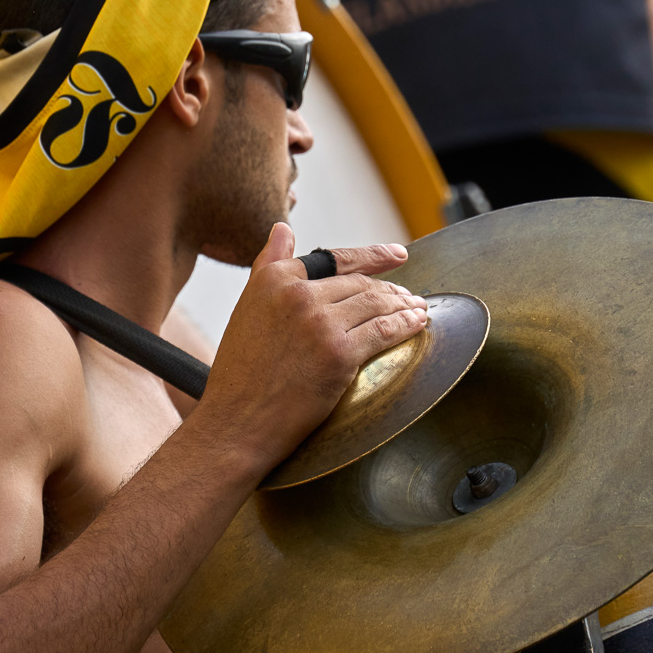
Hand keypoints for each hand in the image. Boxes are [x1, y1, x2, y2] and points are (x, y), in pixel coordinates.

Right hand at [200, 222, 427, 469]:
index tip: (396, 255)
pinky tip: (417, 324)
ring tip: (417, 308)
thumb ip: (268, 266)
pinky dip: (407, 325)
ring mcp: (320, 323)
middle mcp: (297, 294)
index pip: (335, 259)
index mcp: (274, 279)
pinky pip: (385, 331)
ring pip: (376, 303)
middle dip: (390, 289)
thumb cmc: (239, 375)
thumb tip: (282, 229)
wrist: (235, 423)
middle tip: (409, 296)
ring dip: (403, 305)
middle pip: (360, 284)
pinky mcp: (339, 354)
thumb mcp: (246, 308)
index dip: (372, 256)